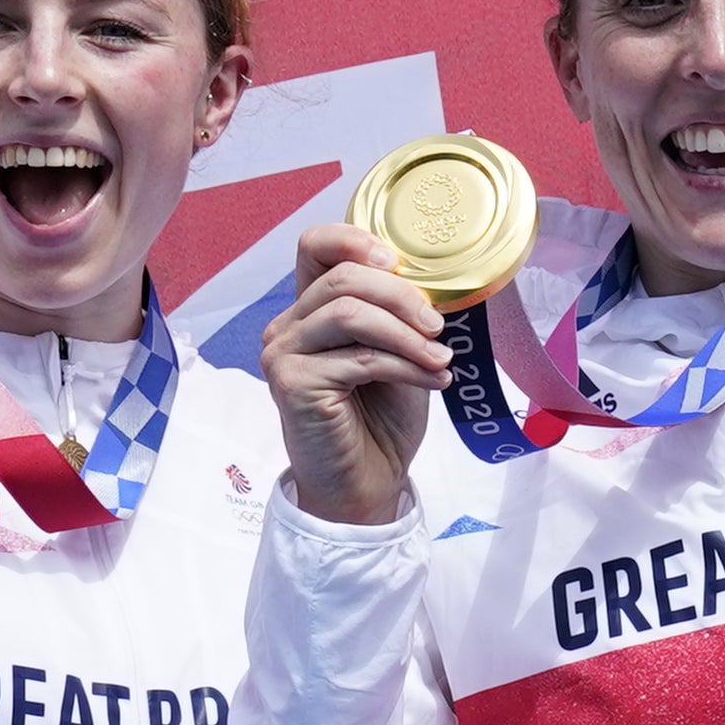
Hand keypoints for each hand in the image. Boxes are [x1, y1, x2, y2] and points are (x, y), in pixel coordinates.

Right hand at [261, 221, 447, 527]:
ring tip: (441, 359)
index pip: (314, 246)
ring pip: (349, 314)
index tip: (398, 263)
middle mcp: (287, 326)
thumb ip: (395, 313)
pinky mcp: (291, 384)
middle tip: (439, 328)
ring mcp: (282, 354)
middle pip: (342, 278)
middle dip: (401, 297)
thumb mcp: (397, 351)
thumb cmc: (380, 419)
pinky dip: (406, 366)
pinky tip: (433, 380)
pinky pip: (359, 358)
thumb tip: (427, 281)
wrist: (365, 484)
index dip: (354, 240)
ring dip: (407, 335)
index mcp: (309, 309)